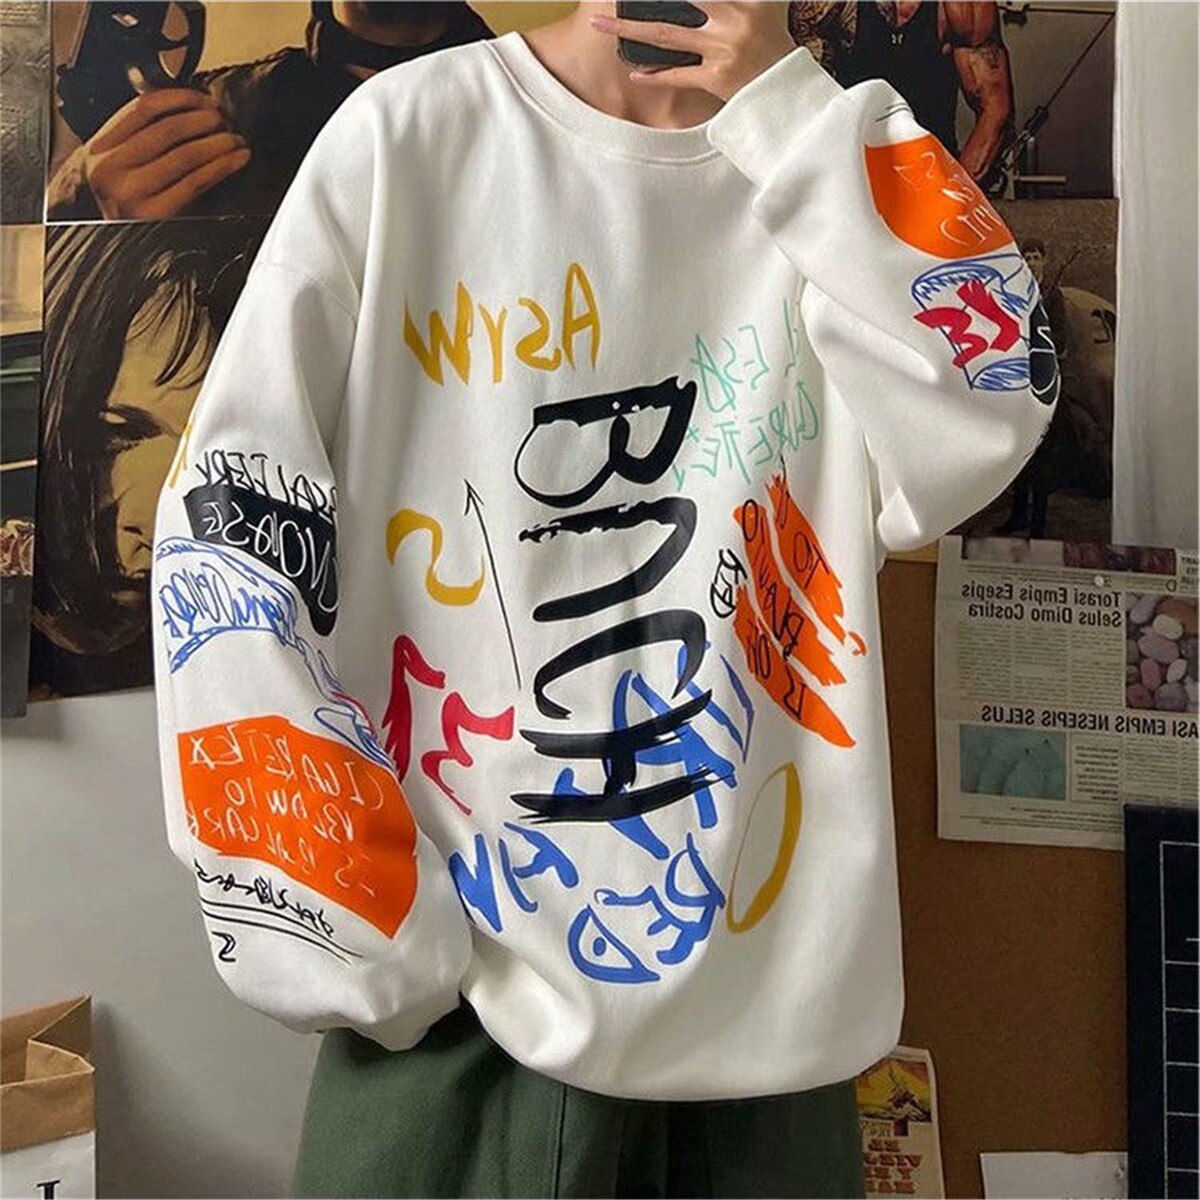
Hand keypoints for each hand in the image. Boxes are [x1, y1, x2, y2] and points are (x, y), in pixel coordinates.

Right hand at [82, 87, 250, 219]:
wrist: (126, 248)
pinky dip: (221, 166)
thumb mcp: (126, 165)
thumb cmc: (134, 202)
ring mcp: (131, 193)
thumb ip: (143, 135)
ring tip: (236, 139)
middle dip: (202, 120)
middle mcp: (110, 169)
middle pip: (166, 129)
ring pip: (184, 155)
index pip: (142, 108)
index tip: (205, 99)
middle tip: (225, 120)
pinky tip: (238, 159)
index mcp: (100, 149)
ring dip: (217, 142)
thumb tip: (190, 105)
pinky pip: (196, 181)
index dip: (179, 98)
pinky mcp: (155, 214)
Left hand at [588, 2, 795, 101]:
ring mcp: (722, 50)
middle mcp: (730, 21)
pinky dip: (656, 75)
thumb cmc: (774, 43)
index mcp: (742, 1)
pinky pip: (678, 75)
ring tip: (601, 23)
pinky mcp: (716, 79)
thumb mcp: (767, 4)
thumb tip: (704, 3)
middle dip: (642, 0)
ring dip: (630, 30)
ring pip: (667, 35)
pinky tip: (635, 71)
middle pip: (677, 1)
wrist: (787, 88)